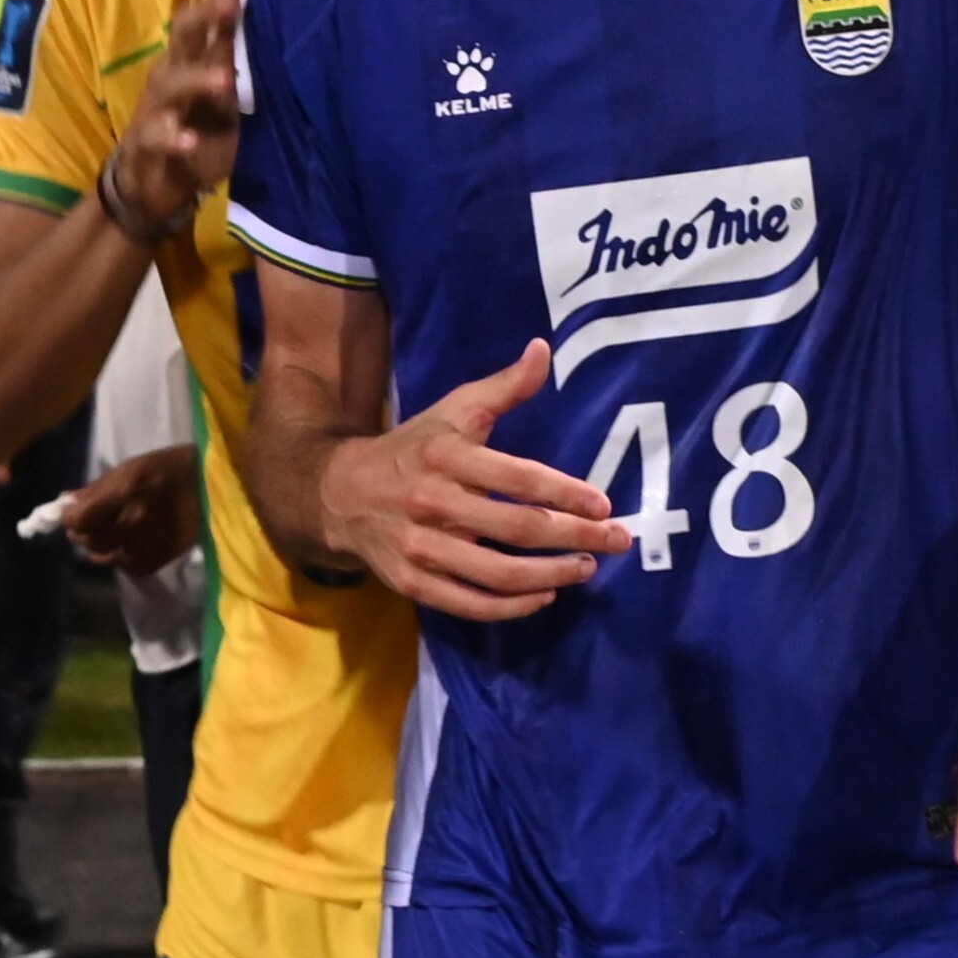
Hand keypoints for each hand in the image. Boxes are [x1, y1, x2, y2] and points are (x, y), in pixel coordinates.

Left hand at [56, 443, 204, 573]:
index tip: (70, 512)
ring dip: (98, 547)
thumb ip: (98, 487)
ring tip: (104, 535)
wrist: (217, 487)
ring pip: (105, 557)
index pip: (80, 518)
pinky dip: (120, 558)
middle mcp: (134, 521)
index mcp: (126, 490)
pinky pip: (127, 567)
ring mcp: (148, 543)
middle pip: (90, 540)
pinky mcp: (161, 559)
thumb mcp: (133, 466)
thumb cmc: (173, 467)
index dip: (69, 517)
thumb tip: (68, 501)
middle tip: (86, 523)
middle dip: (82, 532)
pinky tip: (125, 546)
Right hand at [108, 0, 251, 226]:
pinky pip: (159, 136)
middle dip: (209, 12)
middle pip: (187, 29)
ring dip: (198, 78)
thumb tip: (311, 23)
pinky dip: (173, 137)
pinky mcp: (149, 141)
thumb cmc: (201, 128)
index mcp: (201, 52)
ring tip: (224, 78)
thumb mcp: (235, 94)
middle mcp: (177, 67)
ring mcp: (159, 104)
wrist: (152, 180)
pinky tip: (189, 141)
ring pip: (173, 81)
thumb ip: (259, 63)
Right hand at [314, 341, 628, 617]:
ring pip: (497, 574)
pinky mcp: (412, 583)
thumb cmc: (414, 447)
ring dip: (550, 576)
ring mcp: (421, 548)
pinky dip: (511, 607)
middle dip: (576, 537)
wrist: (339, 493)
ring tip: (586, 568)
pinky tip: (543, 596)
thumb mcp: (453, 410)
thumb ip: (504, 387)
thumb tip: (544, 350)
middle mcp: (433, 502)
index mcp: (446, 455)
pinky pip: (469, 605)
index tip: (603, 504)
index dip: (564, 493)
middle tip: (618, 540)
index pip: (517, 477)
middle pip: (517, 528)